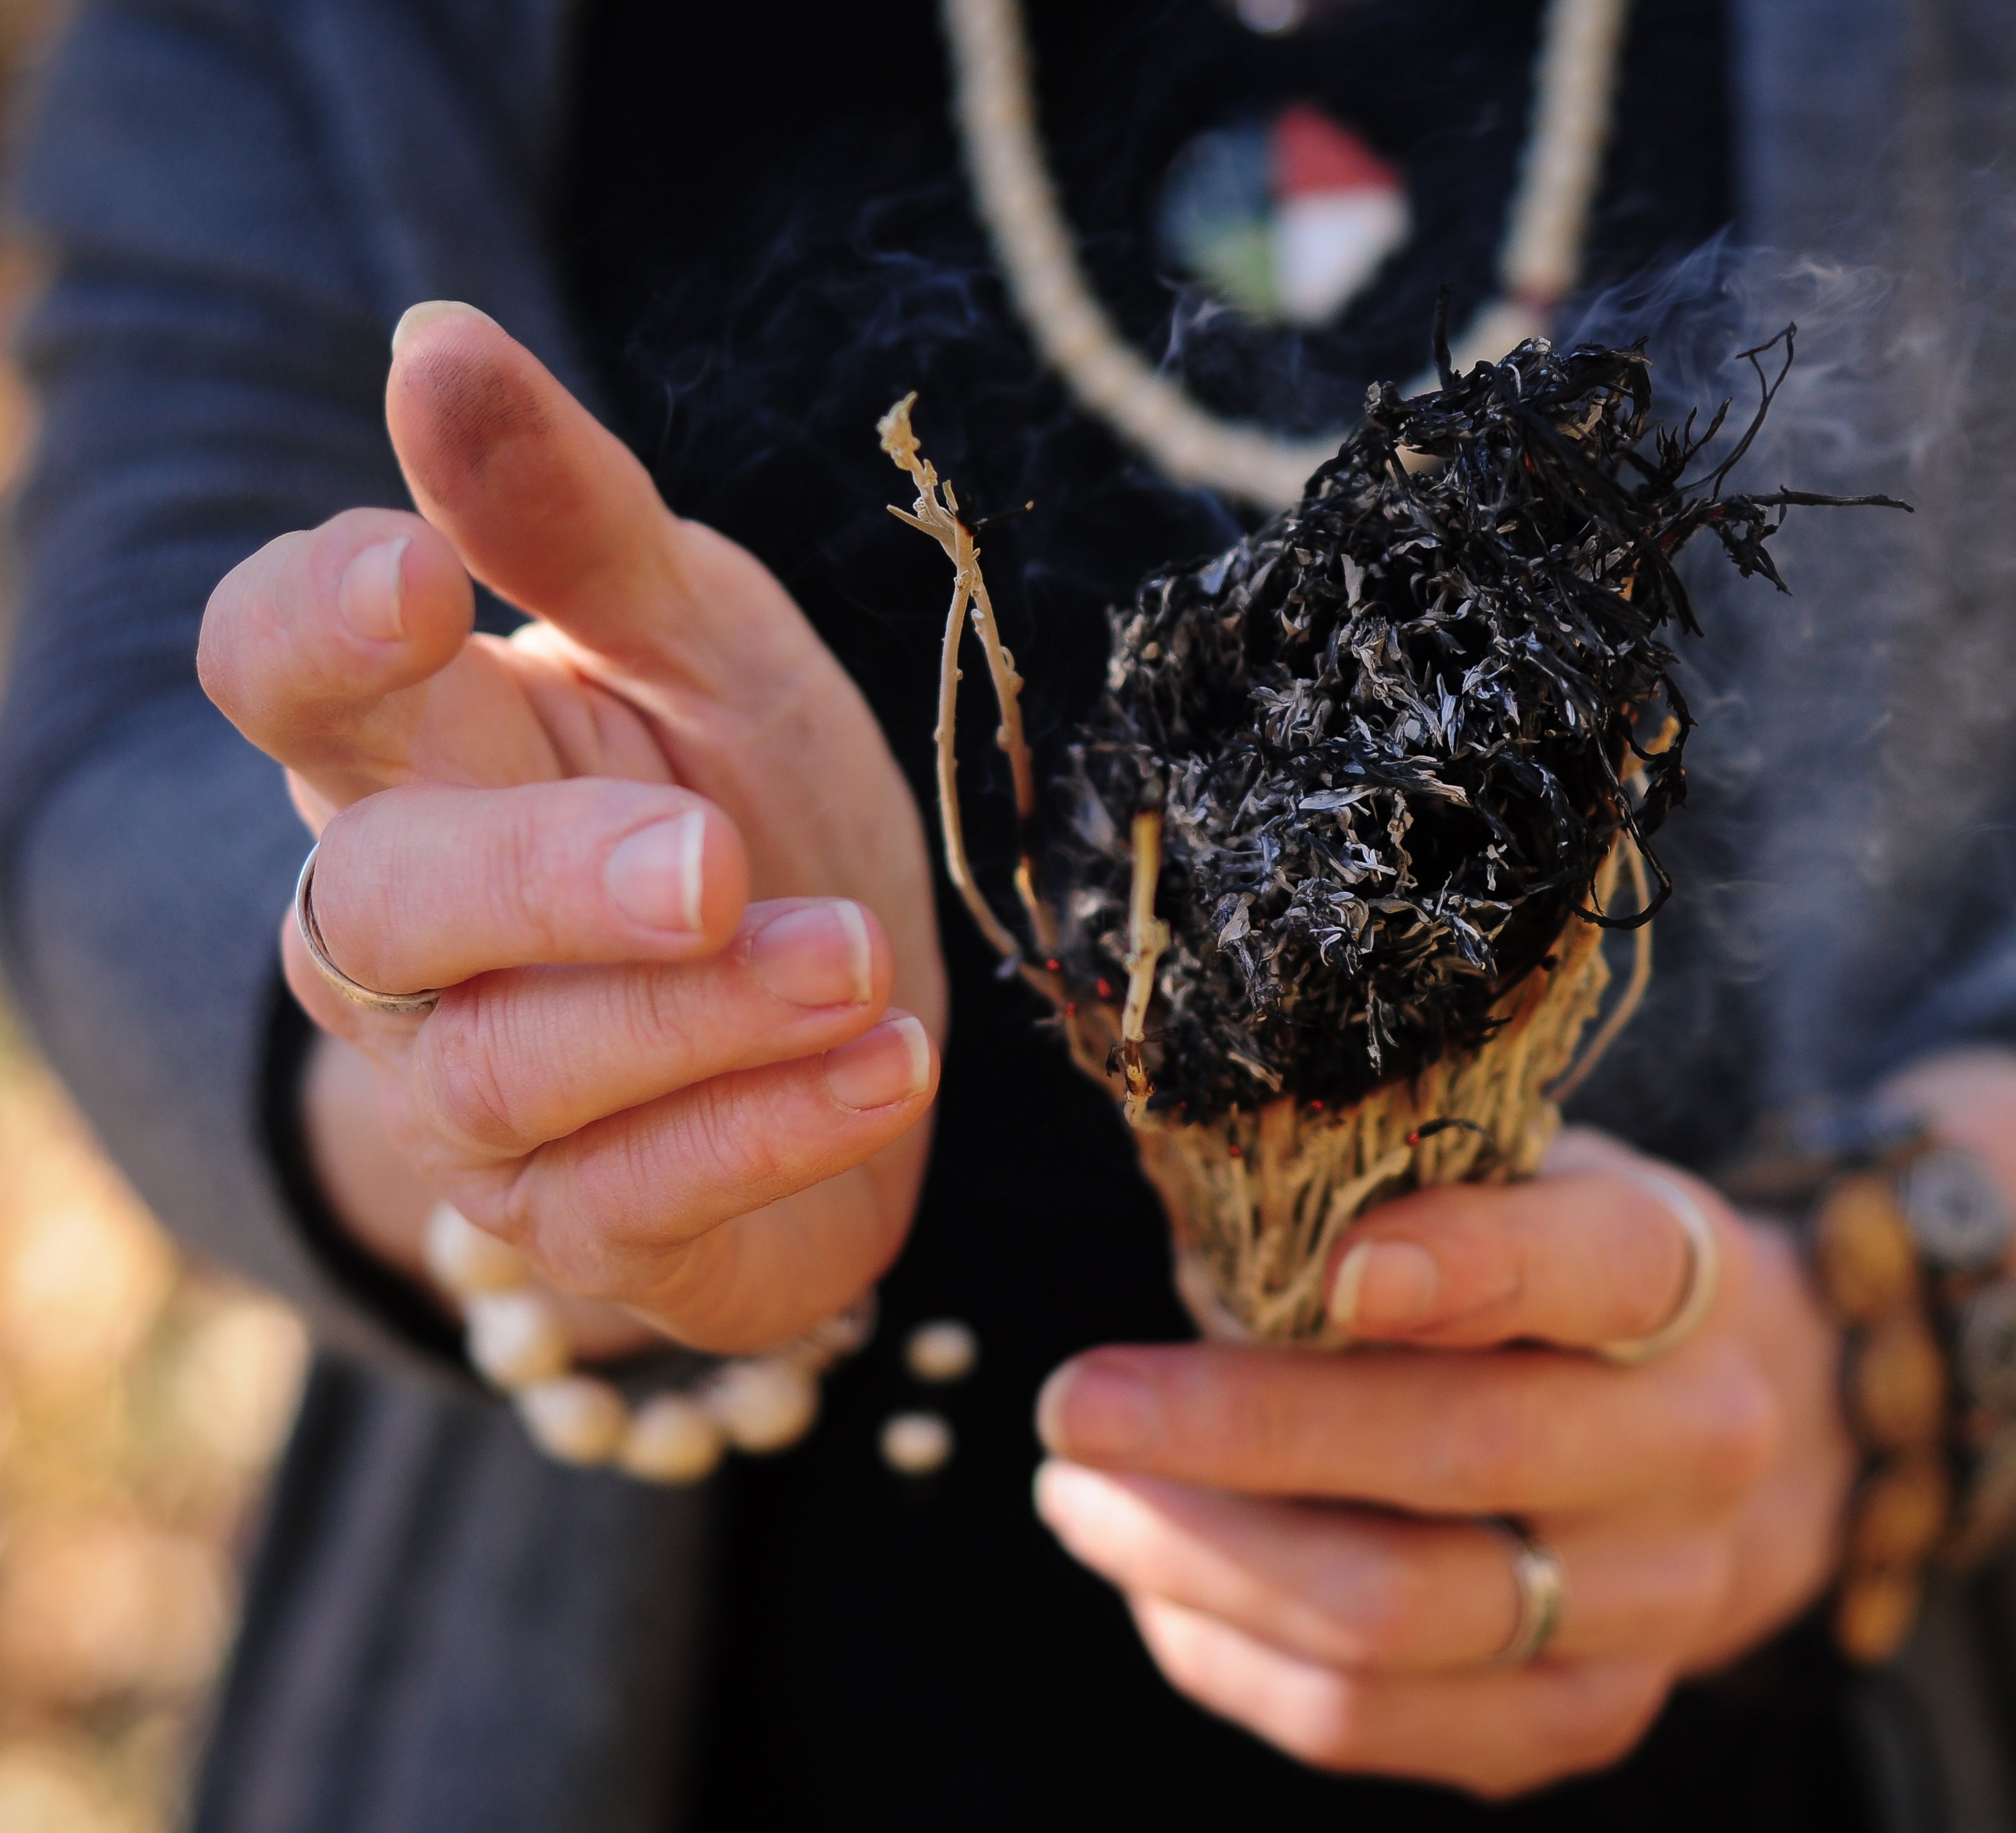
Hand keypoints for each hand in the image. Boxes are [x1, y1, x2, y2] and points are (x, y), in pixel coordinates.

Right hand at [199, 302, 945, 1352]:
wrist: (848, 1027)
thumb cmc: (750, 804)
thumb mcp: (701, 643)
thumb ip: (577, 521)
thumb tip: (433, 337)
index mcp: (423, 756)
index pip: (282, 686)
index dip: (316, 633)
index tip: (414, 574)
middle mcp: (407, 940)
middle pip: (383, 905)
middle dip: (543, 881)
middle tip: (707, 857)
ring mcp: (481, 1102)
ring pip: (514, 1072)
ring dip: (697, 1019)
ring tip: (856, 961)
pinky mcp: (588, 1232)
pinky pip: (638, 1202)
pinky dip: (769, 1133)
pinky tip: (890, 1068)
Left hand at [1033, 1130, 1854, 1797]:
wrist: (1728, 1441)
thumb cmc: (1563, 1289)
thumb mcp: (1521, 1186)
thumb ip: (1394, 1192)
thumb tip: (1202, 1209)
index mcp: (1684, 1280)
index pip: (1600, 1264)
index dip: (1471, 1264)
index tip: (1332, 1269)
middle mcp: (1694, 1448)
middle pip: (1462, 1453)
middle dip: (1241, 1432)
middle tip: (1078, 1405)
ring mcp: (1652, 1604)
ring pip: (1394, 1614)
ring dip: (1201, 1561)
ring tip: (1082, 1500)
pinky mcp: (1583, 1719)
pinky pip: (1365, 1722)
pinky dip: (1229, 1655)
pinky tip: (1160, 1584)